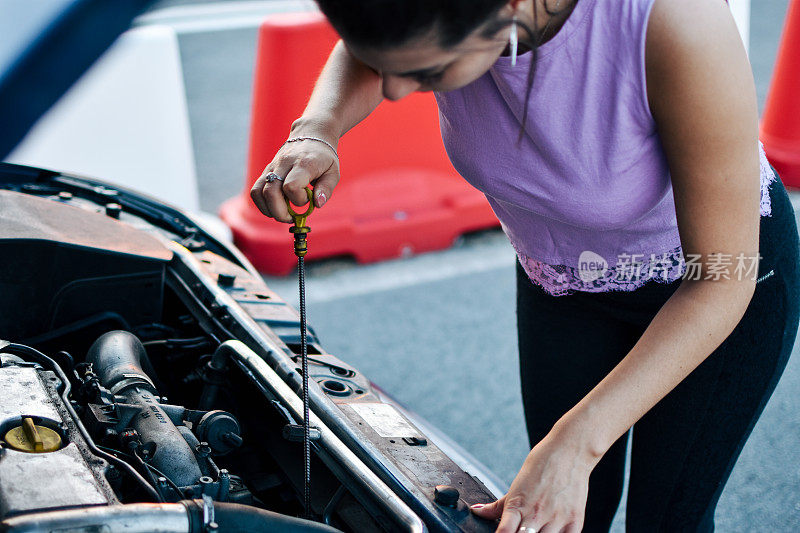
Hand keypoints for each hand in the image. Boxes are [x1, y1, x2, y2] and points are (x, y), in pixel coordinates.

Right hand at [250, 135, 339, 222]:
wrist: (311, 134)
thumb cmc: (324, 157)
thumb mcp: (333, 172)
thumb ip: (326, 189)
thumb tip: (317, 204)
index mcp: (303, 164)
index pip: (291, 186)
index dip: (298, 199)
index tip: (308, 199)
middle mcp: (284, 164)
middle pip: (271, 192)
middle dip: (280, 212)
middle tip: (291, 217)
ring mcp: (273, 166)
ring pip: (259, 191)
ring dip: (268, 209)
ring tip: (282, 213)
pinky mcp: (266, 170)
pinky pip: (255, 190)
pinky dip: (261, 203)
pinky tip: (273, 207)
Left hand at [470, 425, 598, 532]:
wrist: (568, 451)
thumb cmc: (542, 464)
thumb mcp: (516, 485)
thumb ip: (497, 505)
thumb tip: (478, 510)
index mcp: (518, 505)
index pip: (504, 532)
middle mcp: (536, 514)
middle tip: (519, 529)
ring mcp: (556, 519)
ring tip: (535, 529)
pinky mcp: (575, 522)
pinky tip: (551, 530)